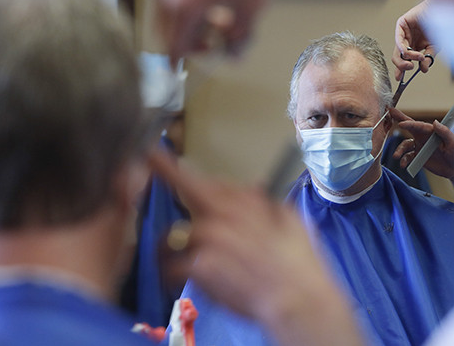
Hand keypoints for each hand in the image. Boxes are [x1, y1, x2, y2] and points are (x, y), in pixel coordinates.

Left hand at [148, 151, 363, 345]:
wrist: (297, 298)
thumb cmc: (299, 262)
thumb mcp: (290, 220)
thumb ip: (266, 202)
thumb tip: (253, 187)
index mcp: (244, 202)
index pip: (206, 180)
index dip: (177, 169)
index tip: (155, 155)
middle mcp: (222, 213)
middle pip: (186, 192)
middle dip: (168, 174)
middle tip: (153, 162)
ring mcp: (208, 238)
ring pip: (177, 235)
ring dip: (175, 246)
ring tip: (182, 259)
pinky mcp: (199, 266)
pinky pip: (172, 266)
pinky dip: (173, 274)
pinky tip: (180, 280)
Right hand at [149, 0, 287, 59]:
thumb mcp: (250, 10)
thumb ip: (240, 39)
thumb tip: (233, 56)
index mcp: (185, 7)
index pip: (174, 46)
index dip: (179, 60)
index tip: (178, 68)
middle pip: (164, 29)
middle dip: (186, 37)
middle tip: (209, 35)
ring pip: (162, 6)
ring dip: (182, 16)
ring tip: (211, 8)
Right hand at [390, 108, 453, 178]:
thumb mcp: (453, 142)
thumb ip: (445, 132)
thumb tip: (435, 122)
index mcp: (431, 131)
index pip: (418, 125)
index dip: (409, 124)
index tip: (401, 123)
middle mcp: (423, 137)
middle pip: (409, 127)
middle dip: (399, 119)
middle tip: (390, 111)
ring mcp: (419, 146)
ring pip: (405, 145)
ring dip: (399, 150)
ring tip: (396, 156)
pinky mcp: (418, 156)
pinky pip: (408, 157)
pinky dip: (404, 160)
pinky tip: (403, 165)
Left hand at [392, 0, 437, 80]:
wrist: (442, 10)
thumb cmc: (439, 27)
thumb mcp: (434, 47)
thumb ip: (428, 58)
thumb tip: (423, 69)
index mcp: (413, 47)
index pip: (404, 60)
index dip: (401, 70)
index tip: (399, 79)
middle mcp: (407, 40)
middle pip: (398, 57)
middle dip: (402, 66)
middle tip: (410, 68)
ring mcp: (403, 33)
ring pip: (398, 50)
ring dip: (407, 57)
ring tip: (419, 57)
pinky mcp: (401, 24)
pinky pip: (398, 39)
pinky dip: (403, 48)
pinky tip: (408, 52)